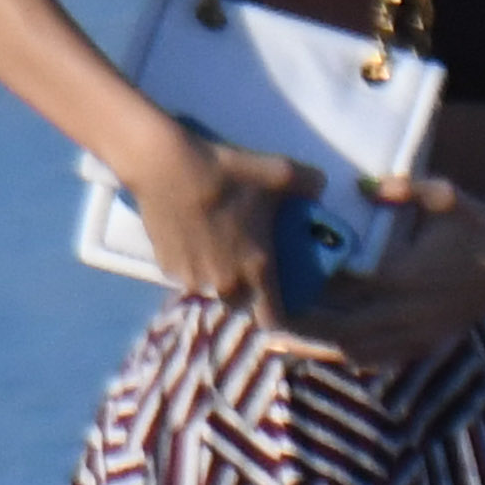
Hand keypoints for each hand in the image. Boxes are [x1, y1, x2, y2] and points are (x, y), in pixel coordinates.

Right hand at [110, 128, 319, 318]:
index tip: (282, 302)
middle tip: (247, 266)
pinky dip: (191, 264)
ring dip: (216, 278)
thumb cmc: (226, 173)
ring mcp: (192, 277)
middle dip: (246, 293)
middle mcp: (224, 282)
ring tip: (215, 249)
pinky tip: (191, 239)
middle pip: (240, 304)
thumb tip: (319, 188)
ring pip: (210, 290)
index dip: (280, 315)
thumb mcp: (278, 172)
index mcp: (257, 268)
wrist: (165, 166)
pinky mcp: (166, 267)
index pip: (272, 318)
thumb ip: (308, 183)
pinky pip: (185, 275)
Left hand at [263, 178, 484, 372]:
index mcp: (403, 275)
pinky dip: (354, 358)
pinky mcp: (431, 342)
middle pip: (341, 331)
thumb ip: (402, 189)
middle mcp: (408, 312)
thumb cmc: (481, 224)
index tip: (275, 286)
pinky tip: (332, 353)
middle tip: (264, 327)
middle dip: (302, 332)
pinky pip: (384, 359)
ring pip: (359, 352)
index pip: (342, 289)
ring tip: (286, 345)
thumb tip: (361, 187)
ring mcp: (420, 332)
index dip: (306, 291)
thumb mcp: (444, 195)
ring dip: (322, 350)